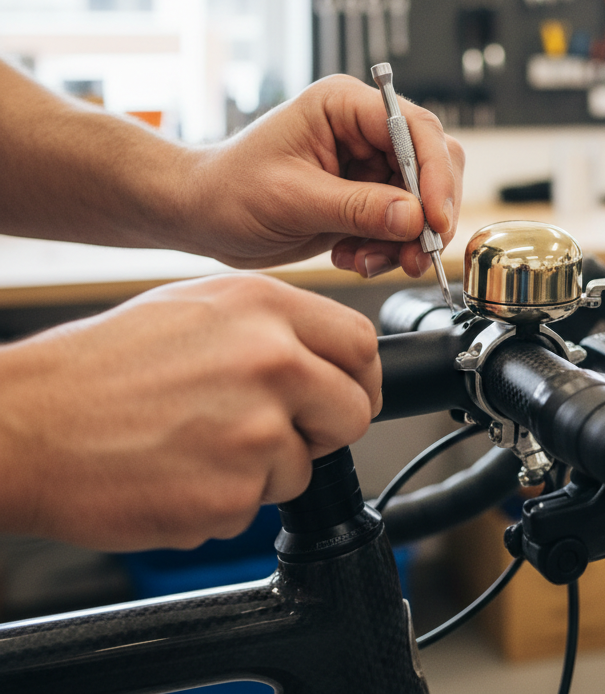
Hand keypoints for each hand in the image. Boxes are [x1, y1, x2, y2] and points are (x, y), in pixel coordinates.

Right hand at [0, 274, 380, 550]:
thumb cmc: (101, 366)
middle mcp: (271, 361)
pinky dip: (224, 500)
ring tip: (199, 445)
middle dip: (324, 430)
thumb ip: (273, 326)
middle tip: (279, 432)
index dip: (358, 378)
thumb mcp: (199, 307)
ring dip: (264, 470)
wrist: (28, 424)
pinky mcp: (232, 493)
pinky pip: (255, 507)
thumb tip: (325, 355)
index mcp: (266, 308)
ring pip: (304, 467)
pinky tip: (178, 472)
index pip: (361, 345)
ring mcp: (256, 429)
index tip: (345, 395)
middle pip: (353, 412)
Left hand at [188, 75, 464, 278]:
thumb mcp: (292, 199)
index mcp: (345, 106)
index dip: (433, 174)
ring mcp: (368, 165)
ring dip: (406, 239)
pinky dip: (388, 249)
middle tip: (418, 253)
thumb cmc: (228, 190)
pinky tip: (352, 258)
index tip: (434, 219)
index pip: (414, 129)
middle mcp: (364, 130)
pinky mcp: (366, 198)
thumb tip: (415, 219)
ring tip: (368, 261)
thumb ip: (357, 208)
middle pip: (431, 162)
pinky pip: (402, 224)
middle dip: (428, 213)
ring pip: (422, 200)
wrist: (201, 218)